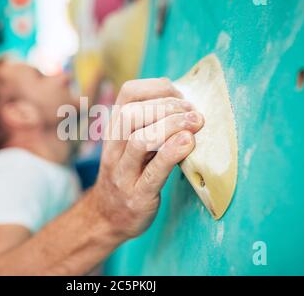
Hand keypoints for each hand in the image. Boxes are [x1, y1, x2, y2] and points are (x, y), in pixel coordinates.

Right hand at [92, 78, 203, 238]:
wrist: (108, 216)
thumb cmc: (129, 174)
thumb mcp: (131, 144)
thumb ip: (149, 123)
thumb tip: (187, 103)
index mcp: (114, 129)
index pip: (129, 92)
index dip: (158, 87)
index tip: (182, 97)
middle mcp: (114, 148)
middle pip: (131, 113)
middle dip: (167, 106)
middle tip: (193, 113)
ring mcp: (123, 173)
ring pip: (139, 140)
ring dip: (171, 126)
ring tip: (195, 125)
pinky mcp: (137, 195)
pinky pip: (153, 172)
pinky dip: (172, 153)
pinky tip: (188, 144)